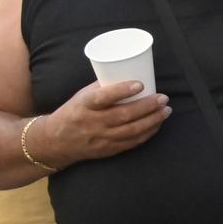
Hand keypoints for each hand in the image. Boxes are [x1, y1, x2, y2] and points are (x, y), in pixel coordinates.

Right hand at [29, 80, 169, 167]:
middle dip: (147, 106)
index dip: (122, 91)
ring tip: (166, 110)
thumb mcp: (82, 96)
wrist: (56, 141)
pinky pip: (132, 142)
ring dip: (153, 120)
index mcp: (84, 105)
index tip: (140, 84)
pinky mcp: (108, 149)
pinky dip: (148, 133)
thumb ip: (103, 88)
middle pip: (124, 115)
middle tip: (163, 98)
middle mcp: (92, 123)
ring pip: (132, 130)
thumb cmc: (74, 112)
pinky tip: (158, 123)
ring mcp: (101, 138)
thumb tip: (130, 74)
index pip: (103, 98)